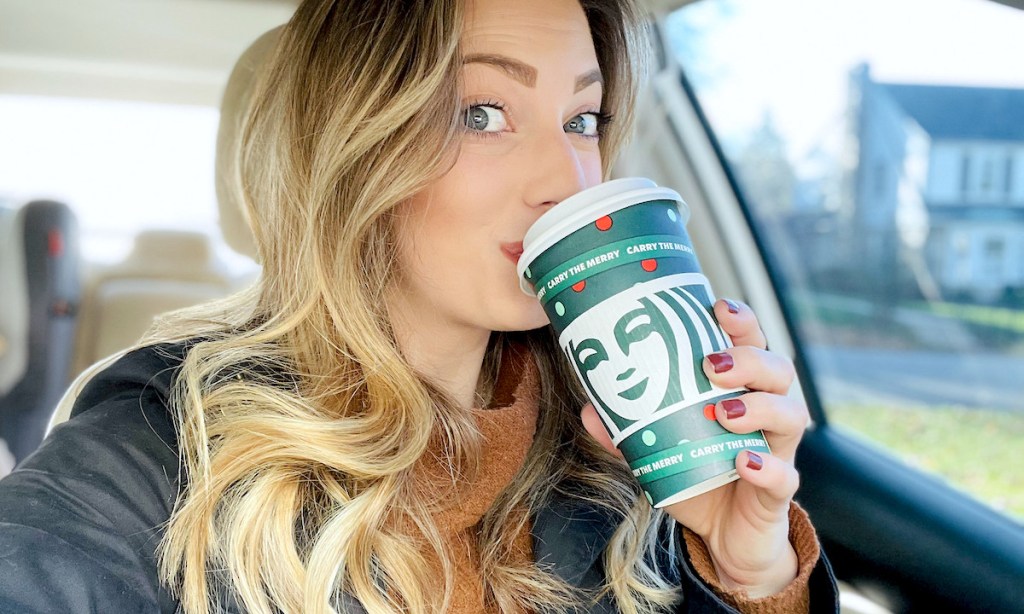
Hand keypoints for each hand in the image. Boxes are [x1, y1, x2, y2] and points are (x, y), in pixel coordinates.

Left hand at [580, 299, 806, 596]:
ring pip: (791, 414)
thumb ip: (628, 431)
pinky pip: (785, 475)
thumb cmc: (700, 477)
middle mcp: (768, 412)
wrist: (727, 538)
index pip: (752, 344)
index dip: (741, 322)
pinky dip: (767, 467)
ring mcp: (778, 450)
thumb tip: (588, 409)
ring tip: (723, 411)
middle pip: (778, 370)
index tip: (716, 307)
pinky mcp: (778, 491)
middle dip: (749, 359)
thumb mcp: (660, 450)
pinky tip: (743, 462)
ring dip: (759, 406)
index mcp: (743, 390)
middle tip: (710, 366)